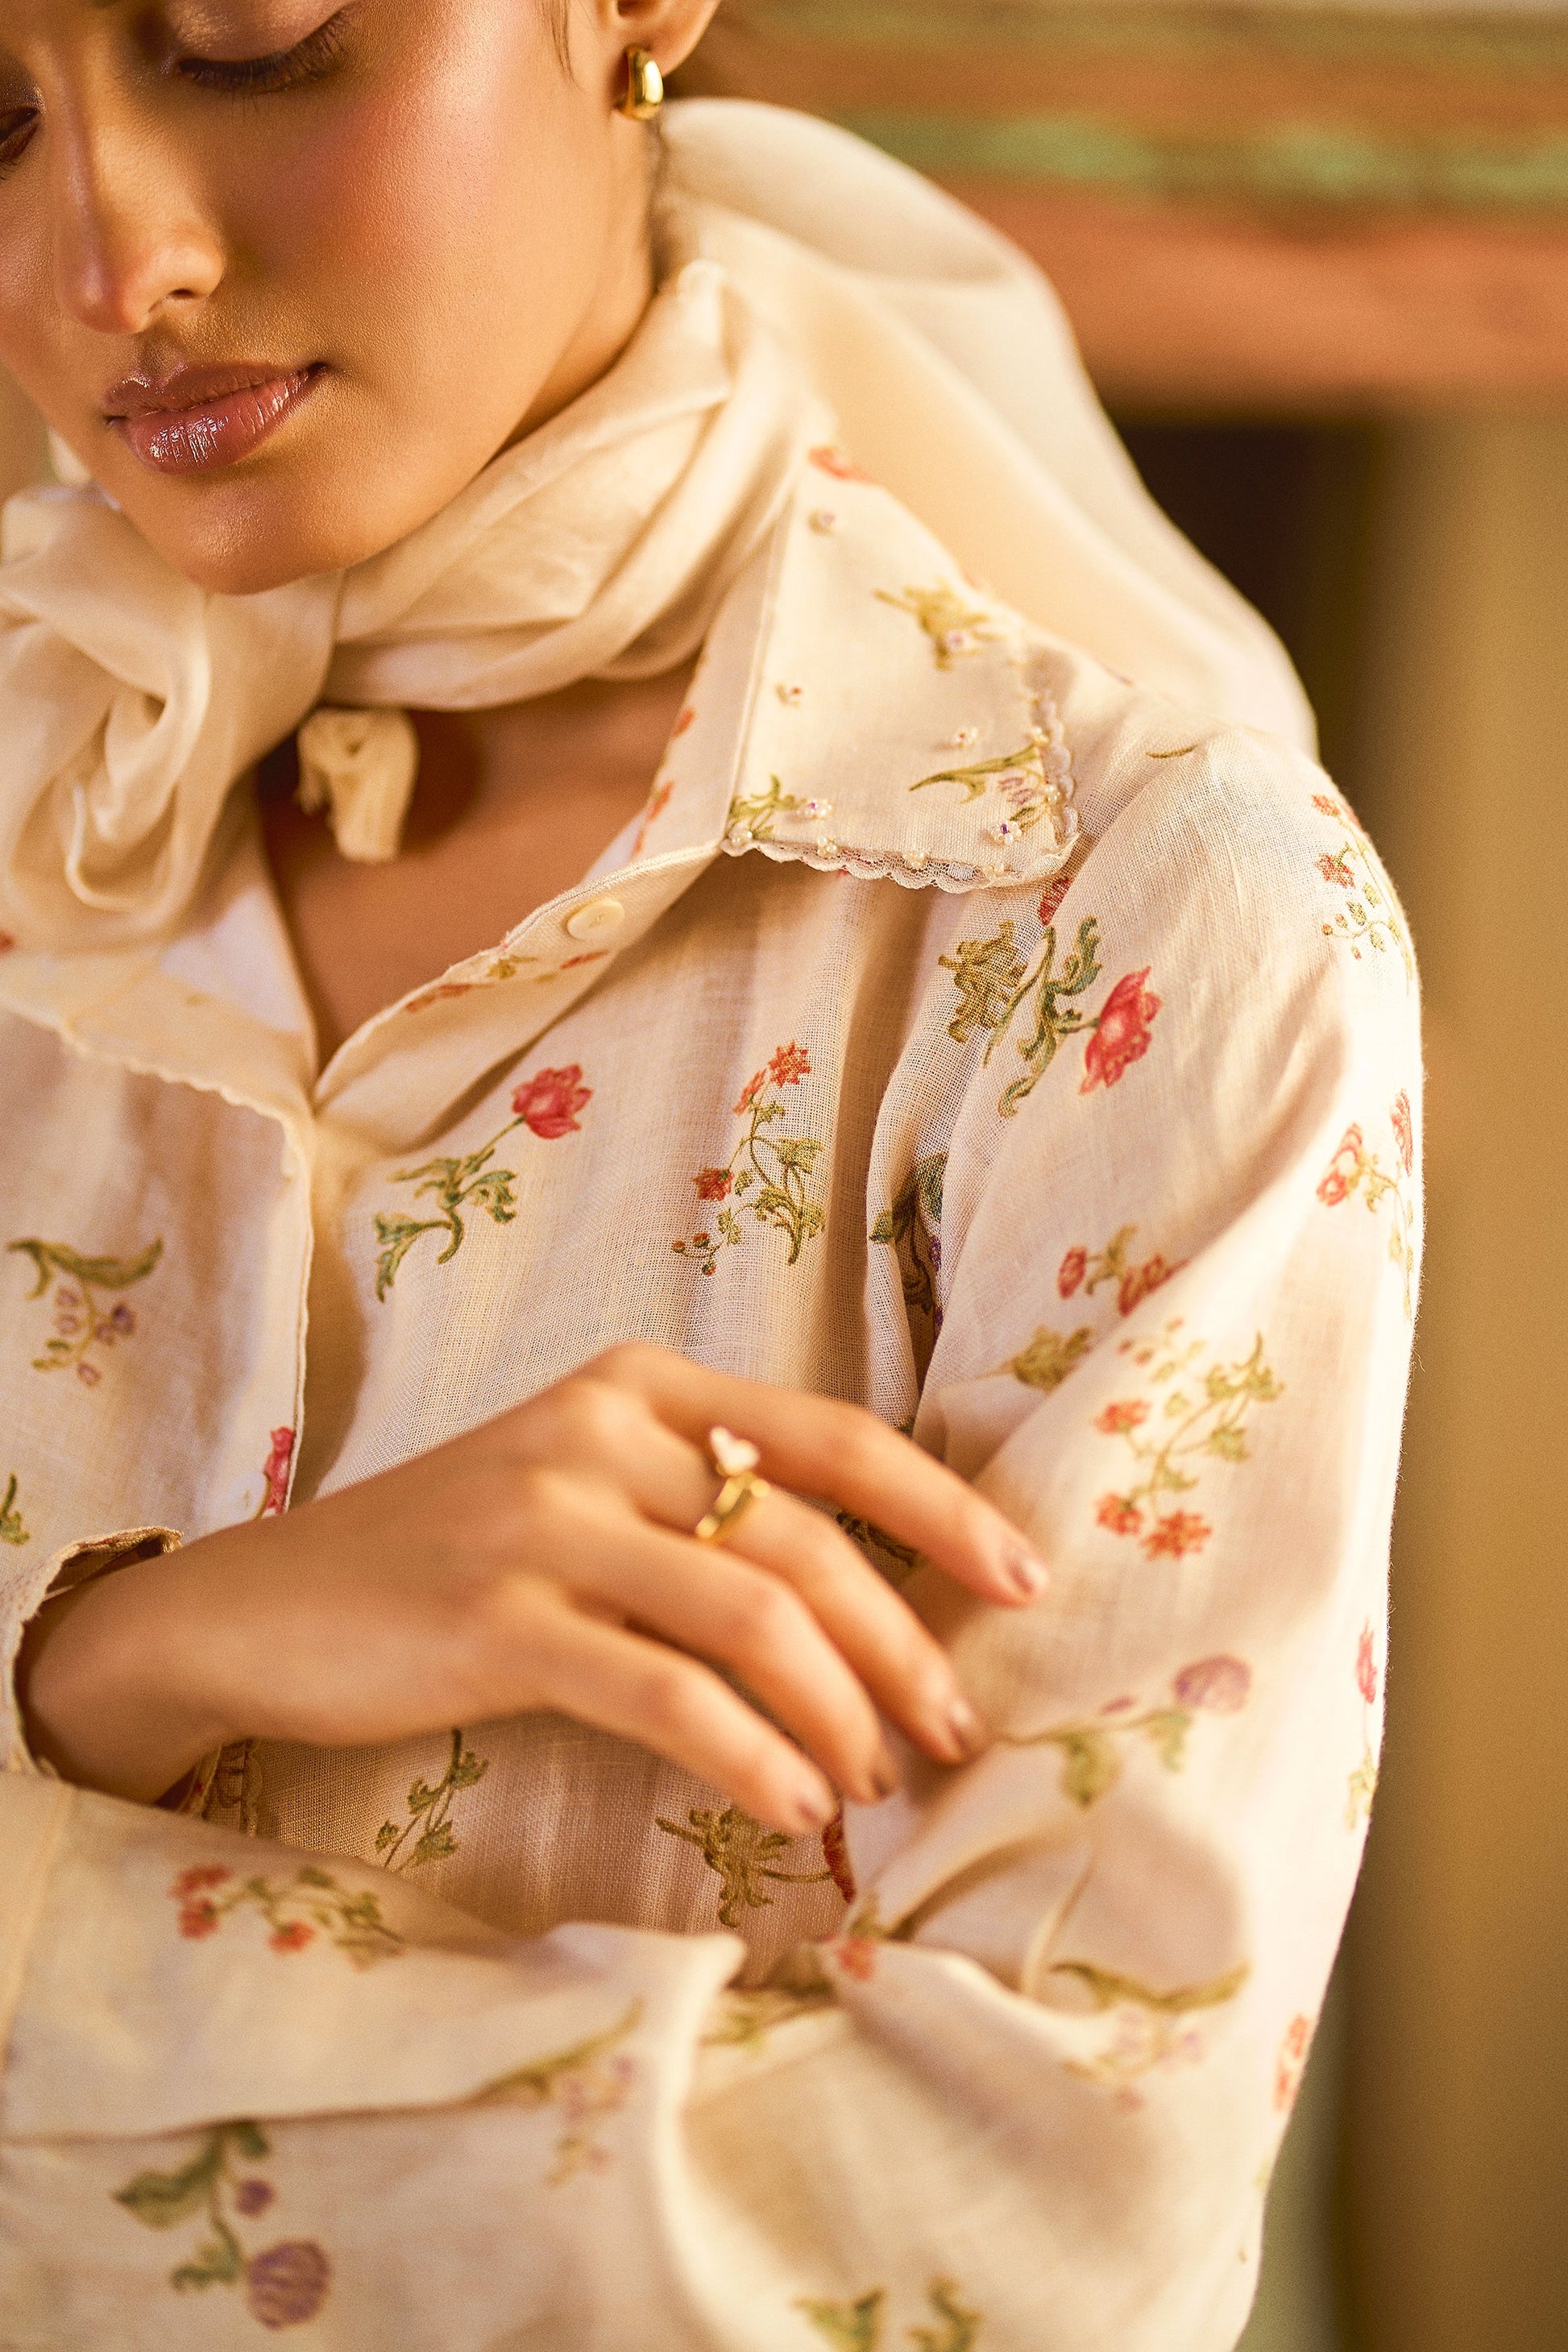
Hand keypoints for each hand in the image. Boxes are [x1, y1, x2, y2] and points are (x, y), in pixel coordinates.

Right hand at [19, 1345, 1048, 1832]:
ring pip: (755, 1615)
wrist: (264, 1606)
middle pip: (809, 1539)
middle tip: (955, 1732)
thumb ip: (698, 1507)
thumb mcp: (577, 1490)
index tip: (1023, 1581)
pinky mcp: (499, 1616)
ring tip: (878, 1783)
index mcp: (638, 1383)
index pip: (830, 1434)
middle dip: (906, 1647)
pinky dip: (752, 1756)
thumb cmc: (446, 1558)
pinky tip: (795, 1810)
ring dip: (842, 1713)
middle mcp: (601, 1428)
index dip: (942, 1505)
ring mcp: (545, 1517)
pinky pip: (667, 1693)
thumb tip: (862, 1604)